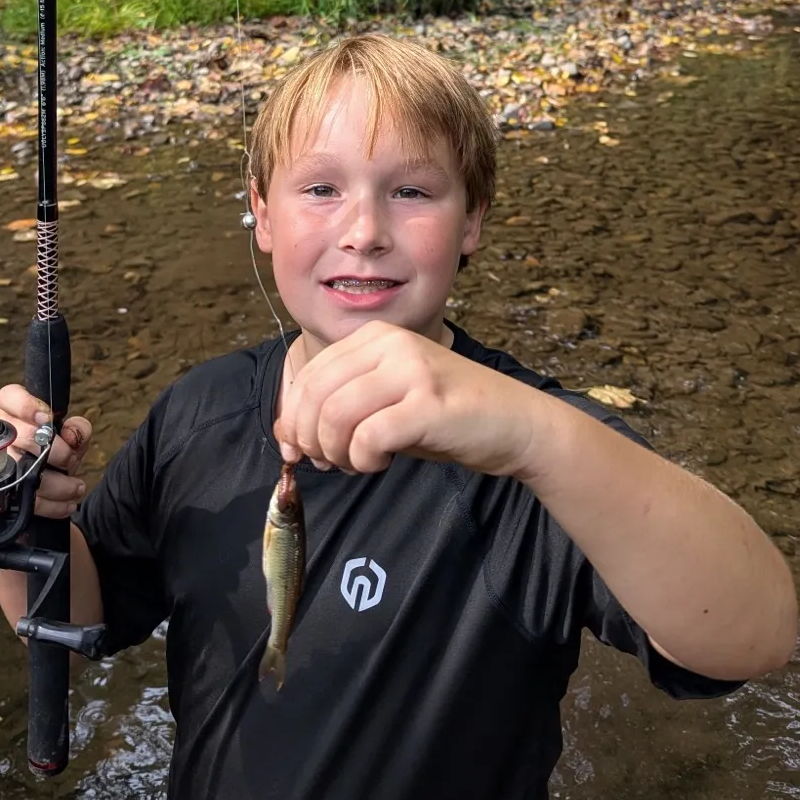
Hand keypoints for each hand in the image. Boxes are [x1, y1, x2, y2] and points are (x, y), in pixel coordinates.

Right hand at [0, 384, 93, 518]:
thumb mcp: (72, 437)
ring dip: (60, 484)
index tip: (47, 417)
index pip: (9, 397)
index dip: (25, 404)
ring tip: (76, 487)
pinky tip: (67, 504)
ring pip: (25, 472)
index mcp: (14, 415)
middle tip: (72, 461)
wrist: (45, 489)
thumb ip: (78, 429)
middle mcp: (0, 437)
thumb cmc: (55, 454)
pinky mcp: (1, 495)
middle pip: (24, 436)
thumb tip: (70, 434)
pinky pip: (26, 501)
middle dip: (58, 451)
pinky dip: (53, 505)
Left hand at [274, 321, 542, 478]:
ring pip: (336, 416)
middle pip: (315, 395)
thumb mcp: (385, 405)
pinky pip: (369, 437)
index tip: (304, 452)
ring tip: (358, 463)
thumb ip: (337, 411)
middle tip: (330, 463)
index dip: (295, 420)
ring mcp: (412, 369)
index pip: (308, 376)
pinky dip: (364, 460)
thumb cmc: (447, 417)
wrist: (515, 423)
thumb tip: (284, 436)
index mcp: (375, 336)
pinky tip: (383, 462)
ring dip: (338, 453)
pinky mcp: (429, 403)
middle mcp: (391, 343)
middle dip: (311, 440)